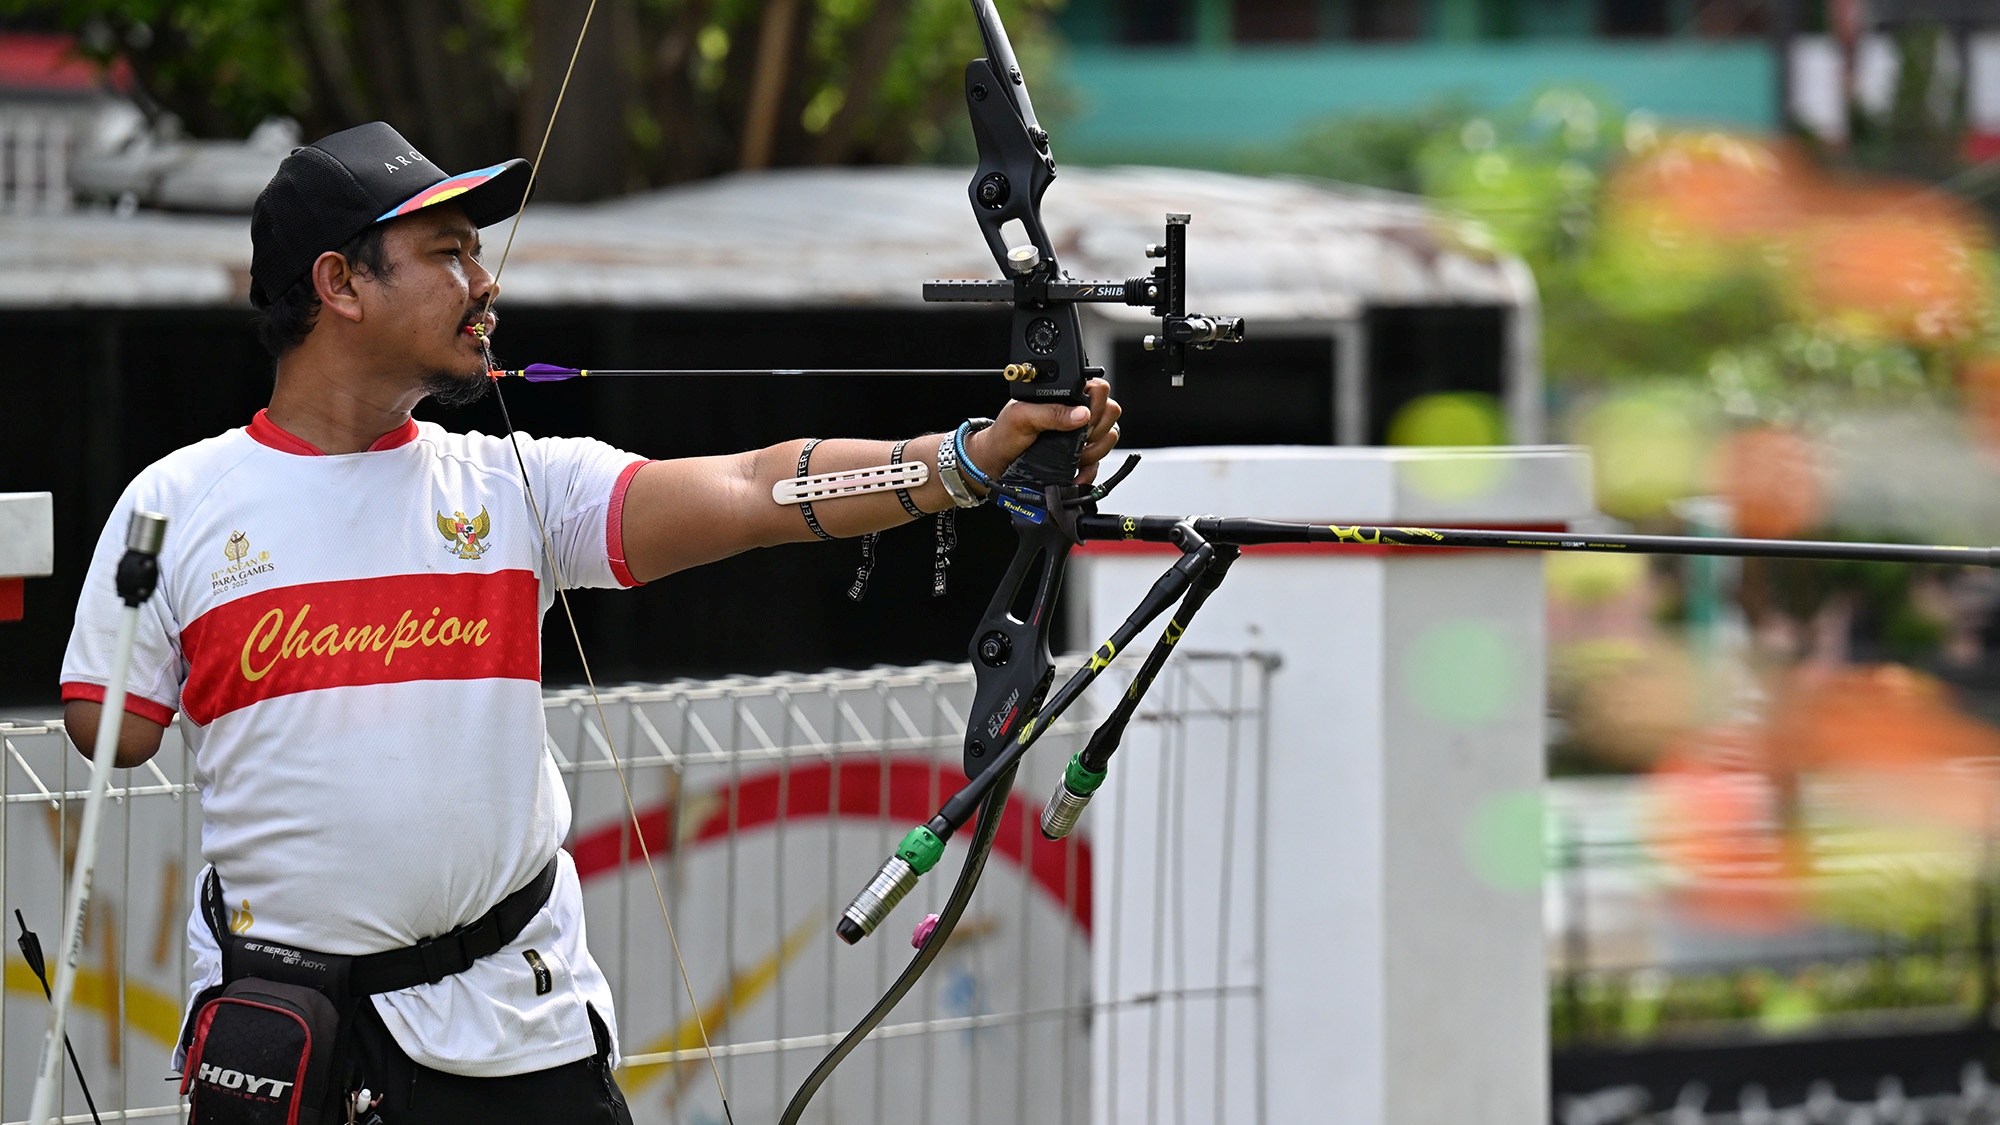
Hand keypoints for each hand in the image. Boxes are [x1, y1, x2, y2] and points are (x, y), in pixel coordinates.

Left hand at [971, 378, 1122, 486]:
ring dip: (1093, 450)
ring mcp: (1080, 436)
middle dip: (1096, 429)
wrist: (996, 463)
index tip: (1081, 420)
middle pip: (1111, 413)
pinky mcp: (1080, 457)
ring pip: (1109, 437)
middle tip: (1075, 437)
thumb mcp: (1022, 417)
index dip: (1095, 404)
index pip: (1099, 389)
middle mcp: (1075, 413)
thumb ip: (1050, 412)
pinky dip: (1088, 470)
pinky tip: (1074, 471)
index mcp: (1064, 396)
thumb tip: (1081, 413)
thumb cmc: (1004, 434)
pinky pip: (1099, 463)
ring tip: (1072, 454)